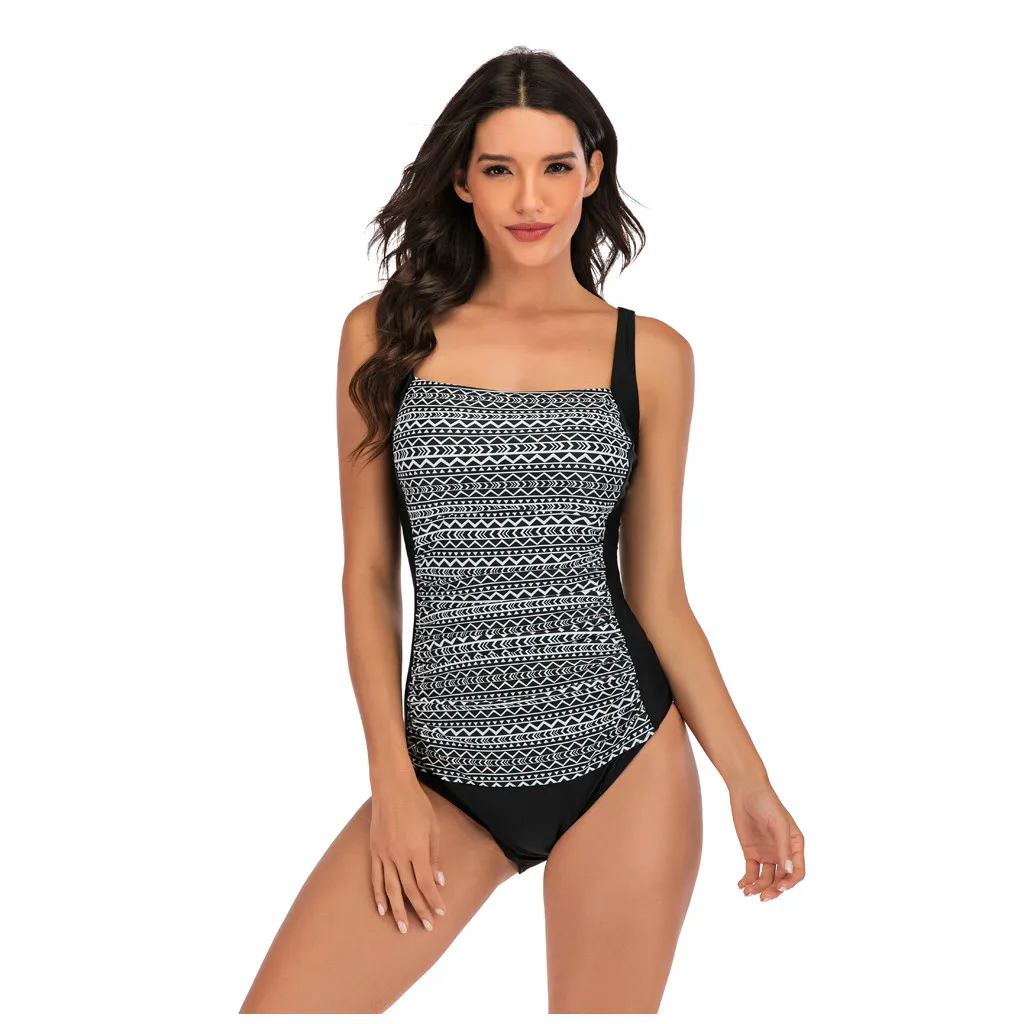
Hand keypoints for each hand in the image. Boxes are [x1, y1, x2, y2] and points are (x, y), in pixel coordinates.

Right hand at [368, 776, 447, 933]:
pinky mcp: (374, 850)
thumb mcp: (433, 828)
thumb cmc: (417, 805)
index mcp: (416, 849)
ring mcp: (384, 854)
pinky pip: (376, 878)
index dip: (434, 900)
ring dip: (398, 910)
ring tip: (402, 928)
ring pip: (391, 889)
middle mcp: (399, 855)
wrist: (392, 788)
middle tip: (426, 927)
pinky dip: (378, 895)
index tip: (441, 913)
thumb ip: (435, 856)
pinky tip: (382, 909)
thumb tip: (439, 881)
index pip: (426, 883)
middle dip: (419, 910)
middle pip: (410, 889)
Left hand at [730, 780, 804, 901]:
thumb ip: (783, 847)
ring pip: (766, 878)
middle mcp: (782, 852)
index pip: (797, 872)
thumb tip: (787, 870)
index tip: (780, 888)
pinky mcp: (751, 852)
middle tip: (763, 897)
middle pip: (781, 879)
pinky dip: (747, 880)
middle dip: (774, 890)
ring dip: (758, 887)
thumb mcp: (778, 824)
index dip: (791, 883)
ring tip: (747, 892)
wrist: (745, 790)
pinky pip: (752, 871)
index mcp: (795, 846)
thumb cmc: (767, 803)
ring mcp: (767, 853)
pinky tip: (741, 885)